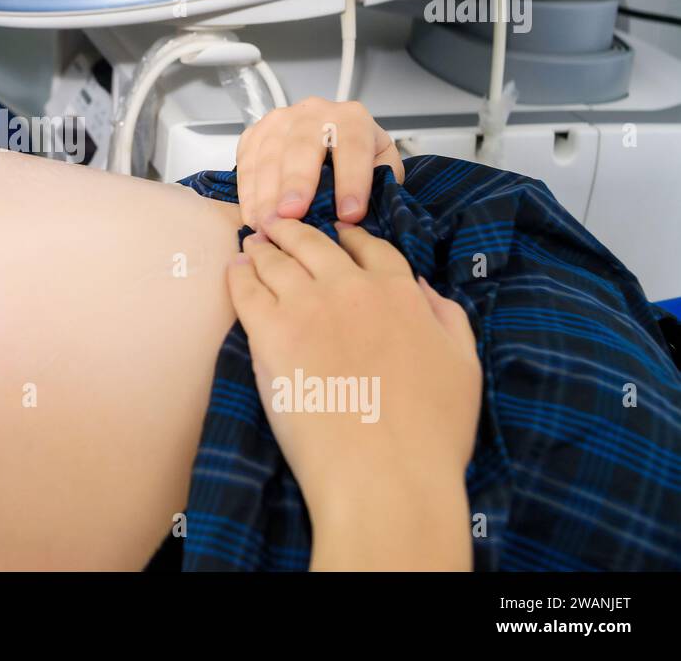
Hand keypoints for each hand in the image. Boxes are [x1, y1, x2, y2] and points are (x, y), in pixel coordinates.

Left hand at [227, 217, 480, 569]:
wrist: (385, 474)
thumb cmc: (431, 434)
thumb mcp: (463, 366)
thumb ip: (446, 319)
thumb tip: (423, 291)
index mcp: (400, 293)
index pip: (371, 248)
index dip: (351, 237)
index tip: (338, 233)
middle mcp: (350, 288)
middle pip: (314, 244)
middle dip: (294, 230)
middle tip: (277, 223)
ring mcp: (306, 306)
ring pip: (276, 261)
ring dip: (263, 246)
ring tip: (251, 242)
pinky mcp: (269, 334)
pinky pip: (245, 291)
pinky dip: (238, 275)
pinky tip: (233, 270)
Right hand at [236, 97, 403, 229]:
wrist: (327, 131)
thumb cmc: (354, 154)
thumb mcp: (380, 161)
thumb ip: (380, 182)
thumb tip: (368, 215)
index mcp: (351, 119)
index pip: (353, 146)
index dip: (352, 181)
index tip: (350, 215)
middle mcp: (314, 112)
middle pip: (302, 146)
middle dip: (297, 182)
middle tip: (292, 215)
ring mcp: (280, 121)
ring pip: (269, 155)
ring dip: (266, 194)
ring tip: (269, 225)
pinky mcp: (255, 133)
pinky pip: (246, 162)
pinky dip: (248, 192)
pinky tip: (253, 216)